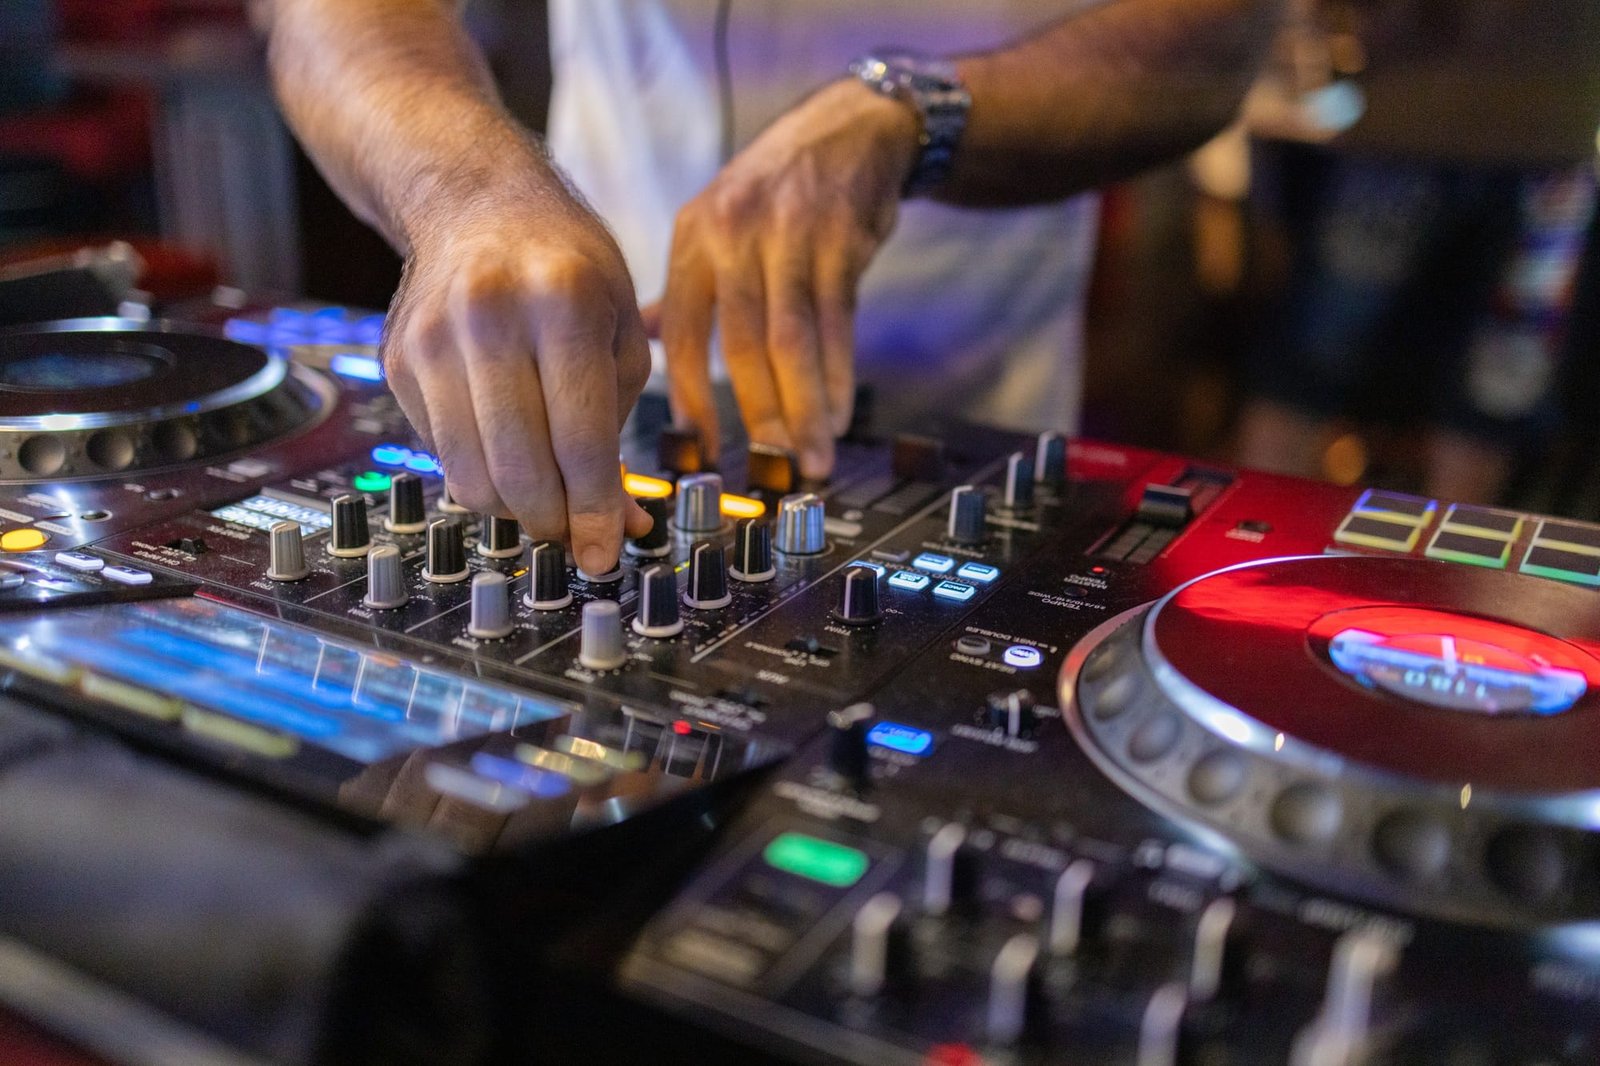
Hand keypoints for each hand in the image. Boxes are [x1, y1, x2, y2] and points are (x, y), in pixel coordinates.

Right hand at [381, 192, 652, 575]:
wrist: (475, 201)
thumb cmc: (567, 267)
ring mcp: (433, 338)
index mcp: (562, 301)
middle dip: (552, 521)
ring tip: (545, 499)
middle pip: (519, 469)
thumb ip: (623, 428)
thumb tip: (623, 525)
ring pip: (470, 475)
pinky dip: (478, 473)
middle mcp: (489, 315)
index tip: (605, 553)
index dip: (596, 511)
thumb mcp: (620, 329)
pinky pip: (441, 453)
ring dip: (512, 509)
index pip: (580, 440)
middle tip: (574, 532)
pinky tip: (506, 451)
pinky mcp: (398, 359)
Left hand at [659, 78, 920, 479]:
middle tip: (770, 464)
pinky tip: (839, 411)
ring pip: (792, 341)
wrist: (852, 127)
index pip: (679, 332)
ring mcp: (790, 236)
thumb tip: (637, 340)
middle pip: (740, 345)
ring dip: (804, 407)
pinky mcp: (841, 240)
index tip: (703, 446)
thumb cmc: (778, 187)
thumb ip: (682, 287)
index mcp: (694, 240)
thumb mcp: (715, 221)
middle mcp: (734, 236)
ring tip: (812, 455)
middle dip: (758, 413)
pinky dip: (839, 374)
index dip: (689, 396)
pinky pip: (837, 323)